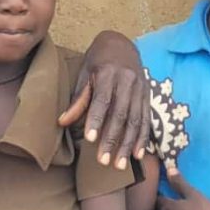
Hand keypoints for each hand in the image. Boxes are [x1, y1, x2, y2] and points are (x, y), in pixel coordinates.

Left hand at [59, 31, 150, 169]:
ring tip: (120, 165)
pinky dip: (142, 138)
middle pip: (121, 114)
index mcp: (109, 73)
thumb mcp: (85, 73)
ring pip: (136, 120)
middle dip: (112, 139)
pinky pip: (146, 119)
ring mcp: (141, 89)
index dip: (96, 120)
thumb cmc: (98, 60)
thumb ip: (78, 98)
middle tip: (104, 161)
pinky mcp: (148, 95)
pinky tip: (138, 155)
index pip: (103, 100)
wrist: (121, 44)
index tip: (89, 139)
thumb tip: (62, 122)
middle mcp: (128, 81)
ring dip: (128, 145)